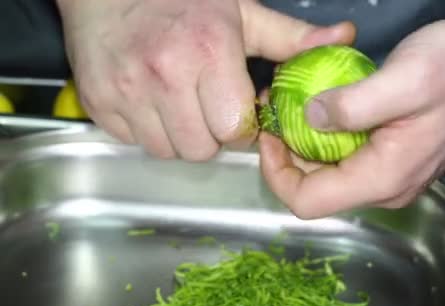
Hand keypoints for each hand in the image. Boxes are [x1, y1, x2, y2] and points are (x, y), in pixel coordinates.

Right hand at [55, 0, 354, 159]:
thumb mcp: (241, 12)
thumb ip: (291, 37)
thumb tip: (343, 39)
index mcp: (208, 51)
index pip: (235, 128)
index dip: (242, 125)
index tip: (238, 112)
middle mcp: (164, 74)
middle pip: (201, 149)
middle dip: (212, 136)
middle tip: (210, 109)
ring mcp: (127, 91)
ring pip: (168, 151)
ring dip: (181, 137)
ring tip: (182, 105)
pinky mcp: (100, 103)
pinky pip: (134, 142)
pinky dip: (149, 131)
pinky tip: (153, 103)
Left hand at [260, 0, 444, 218]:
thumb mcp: (404, 80)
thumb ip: (352, 106)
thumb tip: (309, 120)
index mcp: (385, 178)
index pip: (308, 202)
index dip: (276, 174)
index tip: (268, 134)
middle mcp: (388, 187)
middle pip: (317, 190)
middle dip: (289, 155)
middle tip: (279, 111)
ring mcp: (396, 174)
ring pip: (333, 174)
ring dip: (308, 144)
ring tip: (299, 105)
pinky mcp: (399, 157)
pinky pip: (351, 159)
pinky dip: (331, 137)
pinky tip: (330, 106)